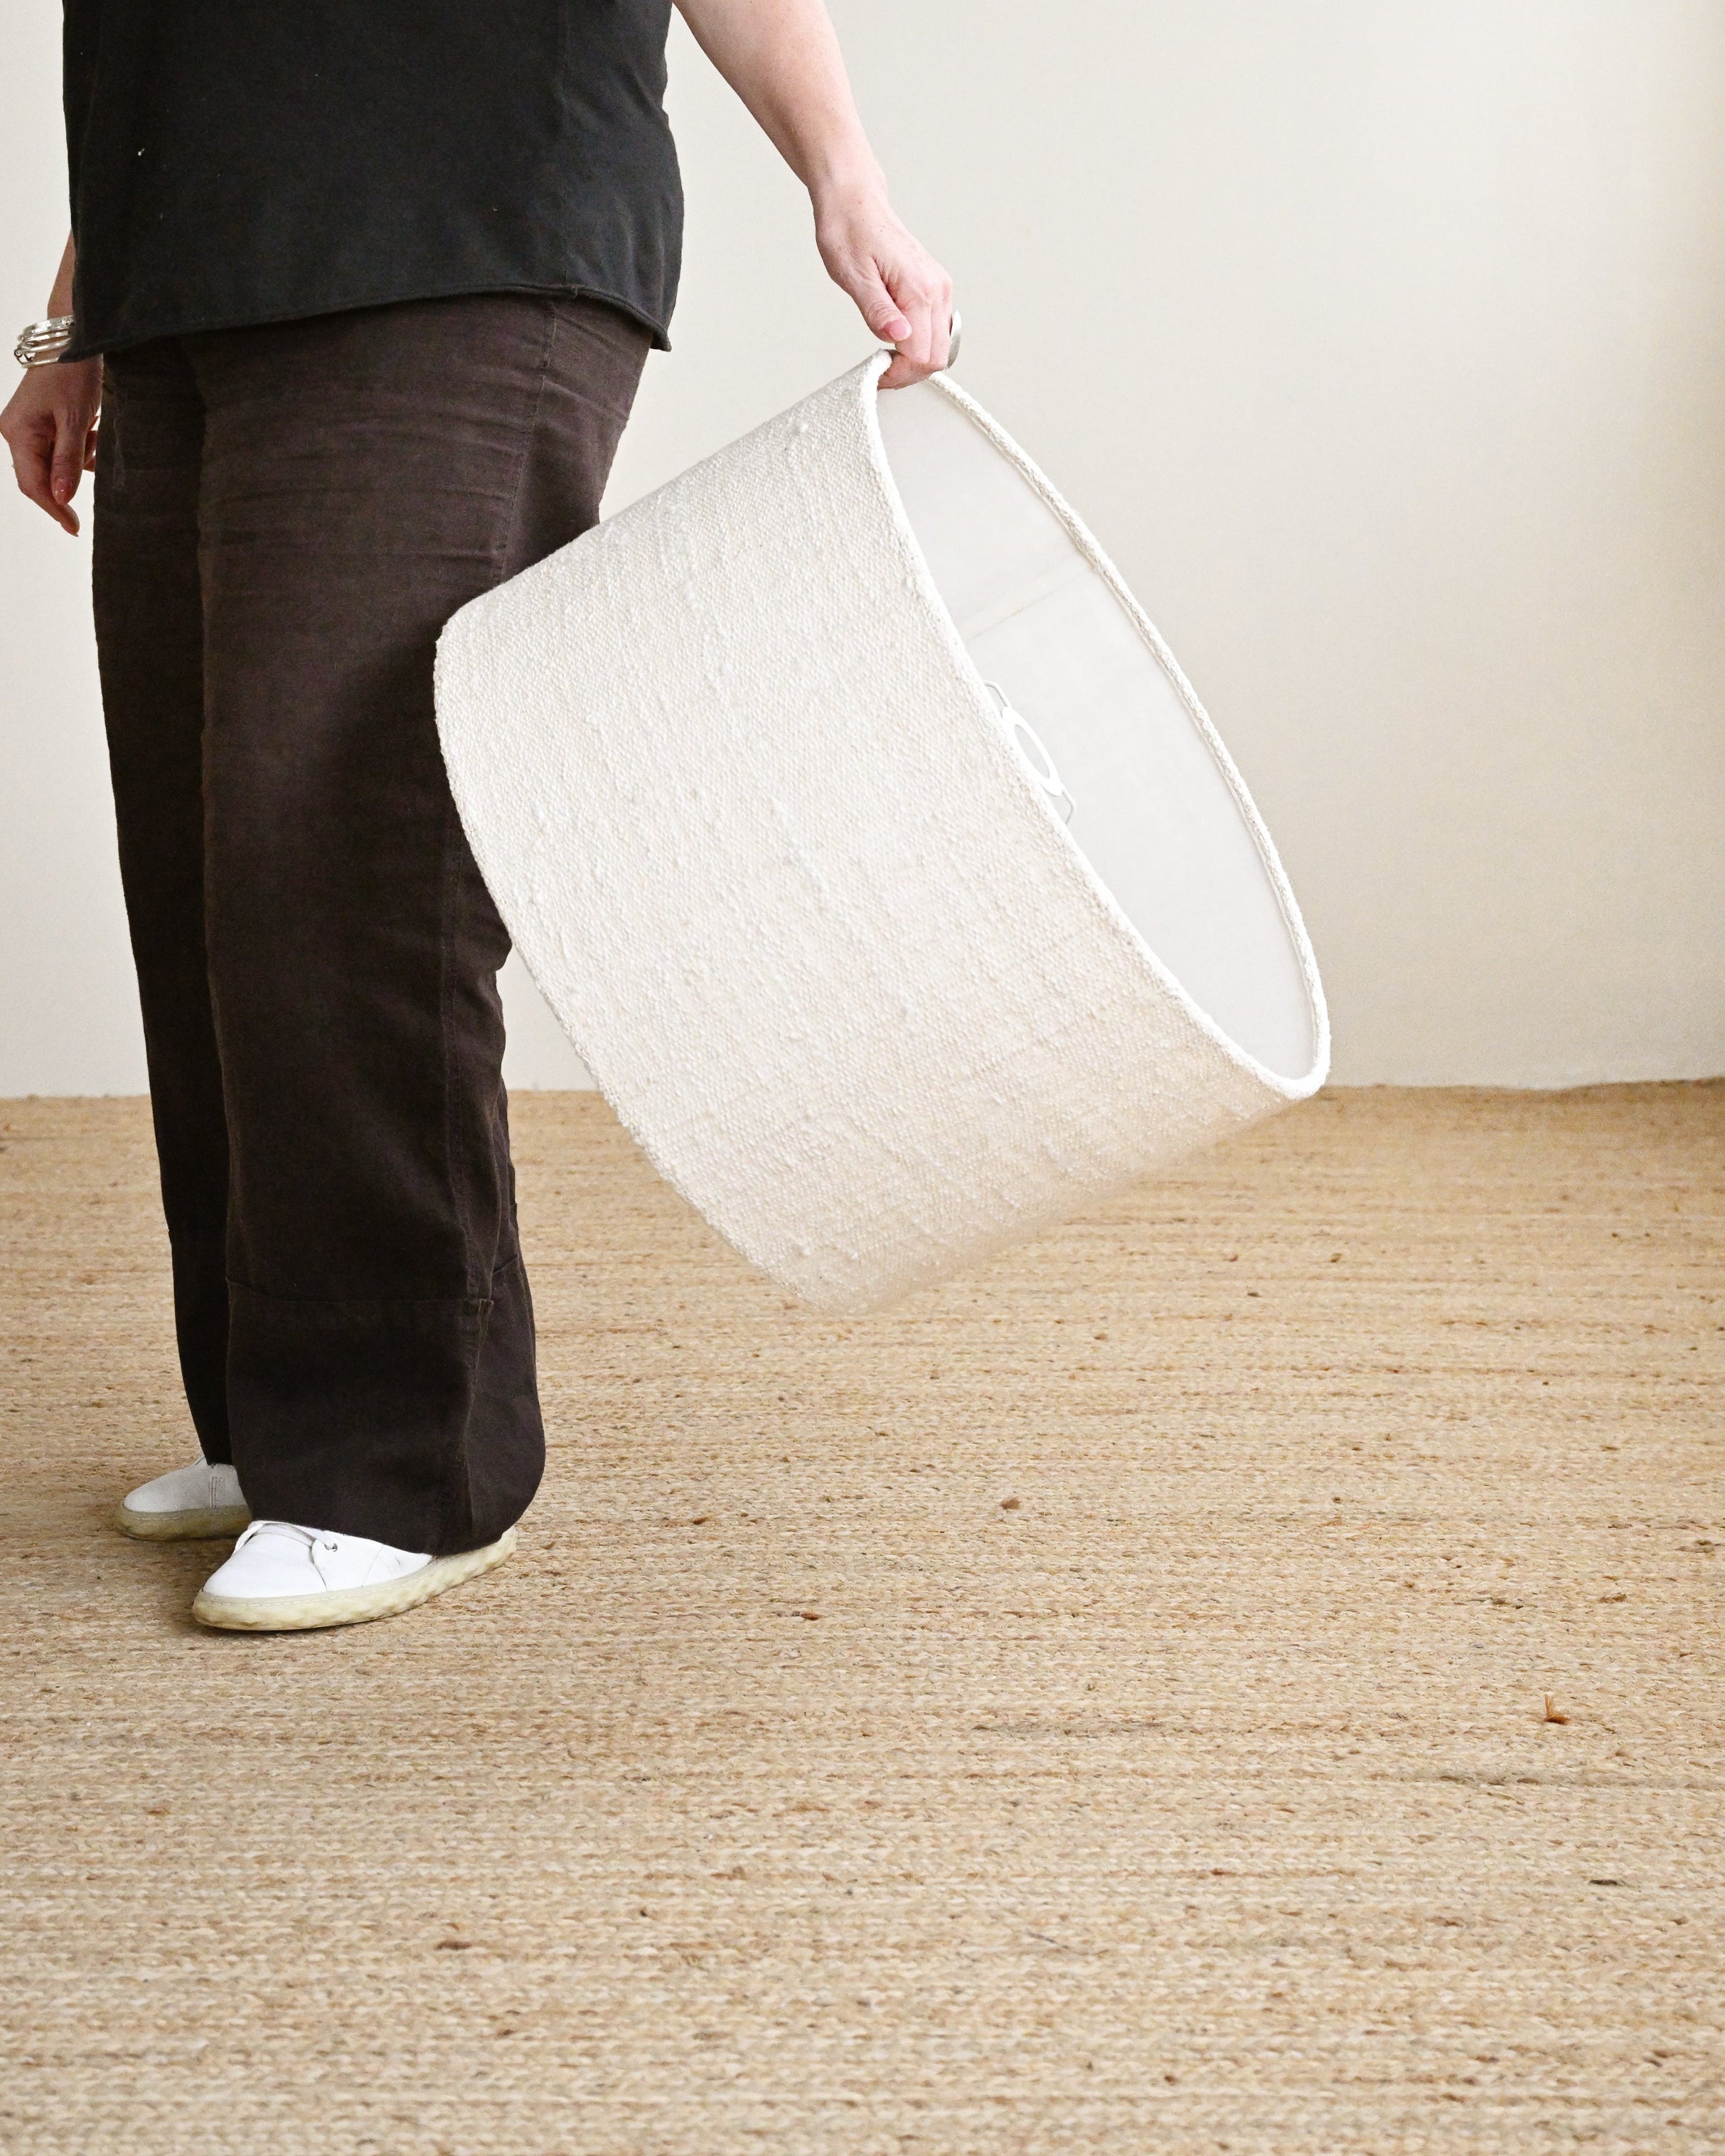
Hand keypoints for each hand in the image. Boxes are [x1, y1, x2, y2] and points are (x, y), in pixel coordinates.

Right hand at [2, 357, 101, 534]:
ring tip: (92, 432)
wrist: (72, 340)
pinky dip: (78, 449)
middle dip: (70, 478)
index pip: (33, 485)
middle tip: (93, 454)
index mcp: (19, 434)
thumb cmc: (73, 375)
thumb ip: (68, 462)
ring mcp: (24, 428)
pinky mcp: (37, 424)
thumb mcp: (77, 421)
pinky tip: (89, 429)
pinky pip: (58, 451)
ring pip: (54, 466)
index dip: (54, 510)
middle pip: (41, 478)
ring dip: (79, 460)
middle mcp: (15, 433)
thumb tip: (62, 499)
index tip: (75, 529)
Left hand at [814, 178, 954, 389]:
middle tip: (880, 371)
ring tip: (886, 356)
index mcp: (919, 289)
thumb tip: (899, 338)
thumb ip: (878, 311)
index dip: (899, 374)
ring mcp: (940, 288)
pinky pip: (937, 330)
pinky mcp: (935, 287)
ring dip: (914, 360)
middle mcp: (937, 289)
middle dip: (909, 372)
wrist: (855, 201)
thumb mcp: (853, 275)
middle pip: (937, 357)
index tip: (876, 374)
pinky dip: (919, 344)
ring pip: (940, 347)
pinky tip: (897, 340)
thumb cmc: (848, 231)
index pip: (922, 355)